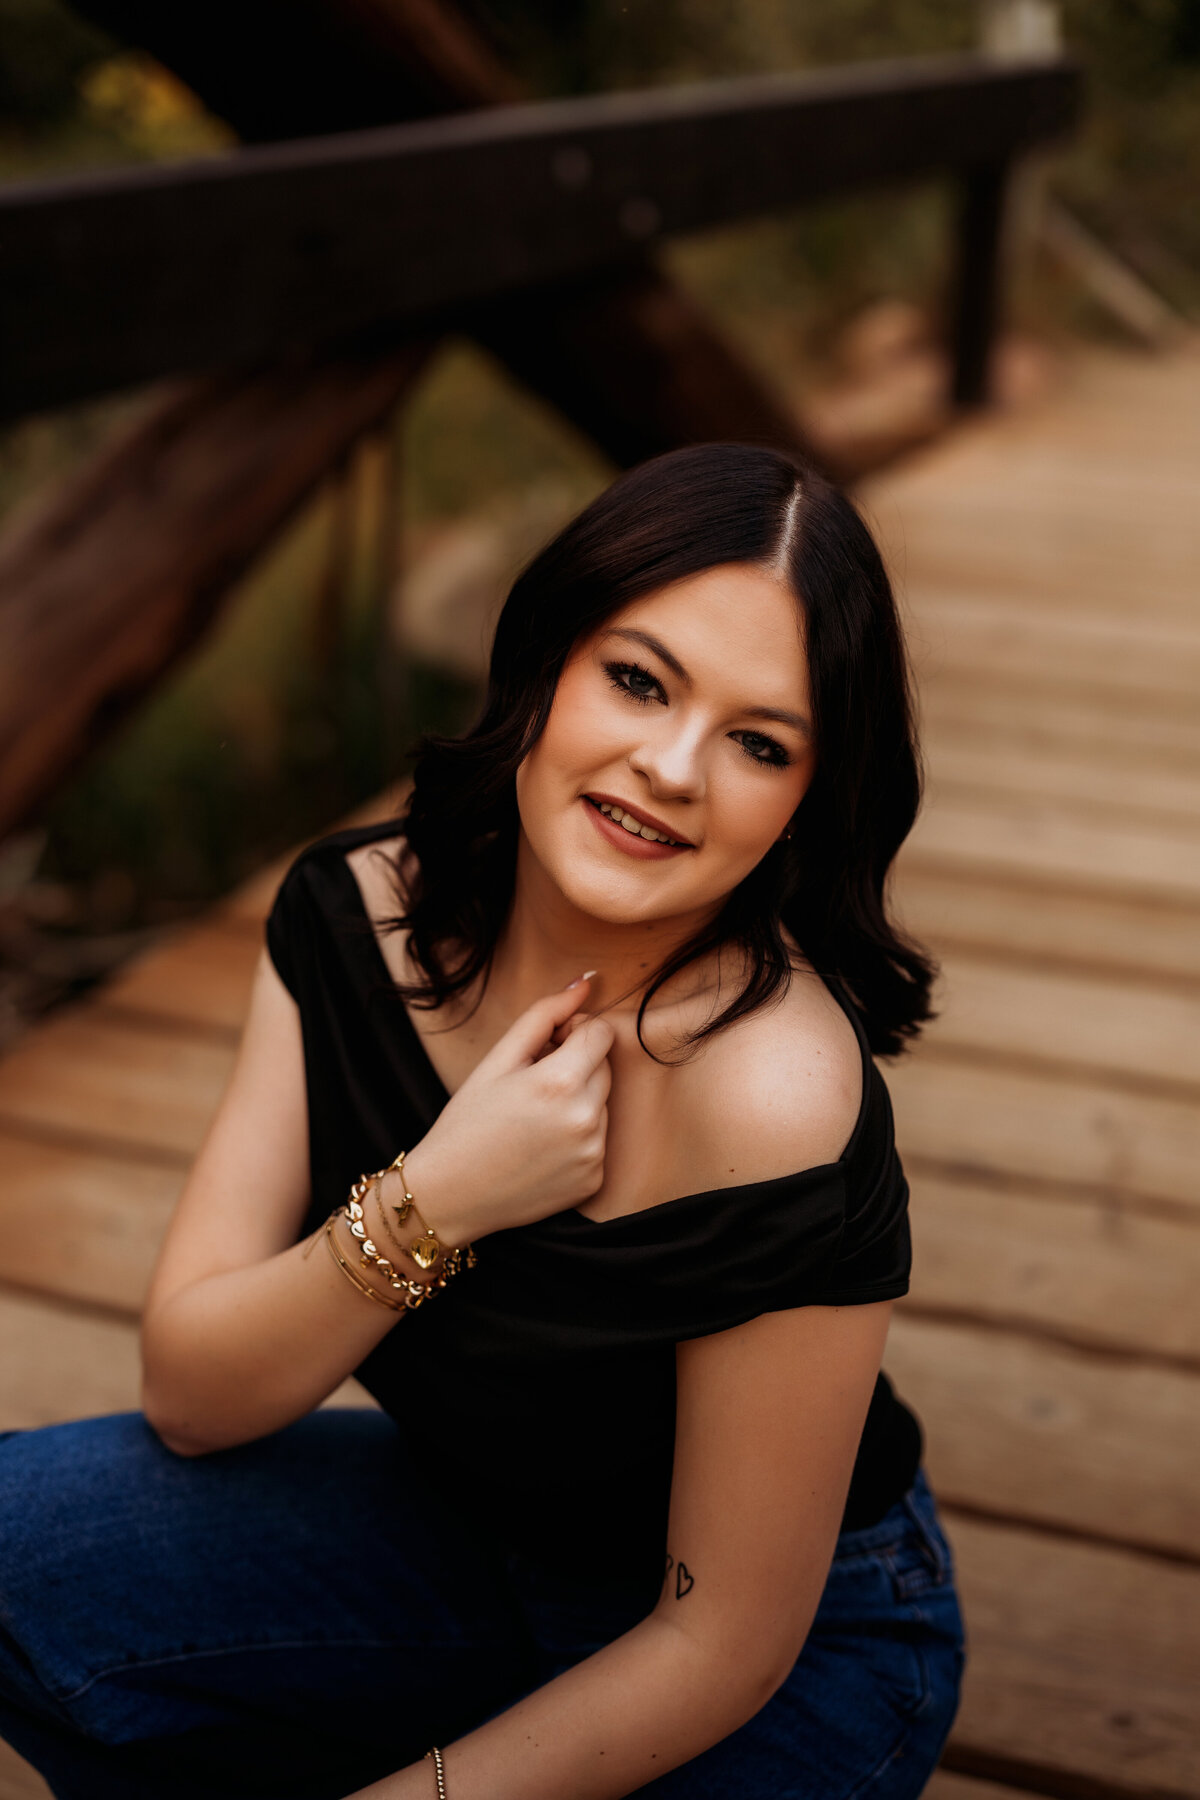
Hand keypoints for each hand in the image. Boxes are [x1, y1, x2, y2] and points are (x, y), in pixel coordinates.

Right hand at [400, 976, 612, 1243]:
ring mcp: (593, 1154)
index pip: (602, 1033)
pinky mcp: (593, 1180)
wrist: (449, 1195)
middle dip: (576, 1066)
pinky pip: (598, 1141)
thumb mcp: (498, 1059)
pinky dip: (577, 1139)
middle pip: (605, 1067)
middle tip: (531, 1086)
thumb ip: (545, 1014)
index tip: (545, 1049)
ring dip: (578, 1102)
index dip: (574, 1033)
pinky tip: (540, 1149)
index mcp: (562, 1082)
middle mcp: (587, 1119)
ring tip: (532, 1121)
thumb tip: (587, 982)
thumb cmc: (467, 1121)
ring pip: (602, 1104)